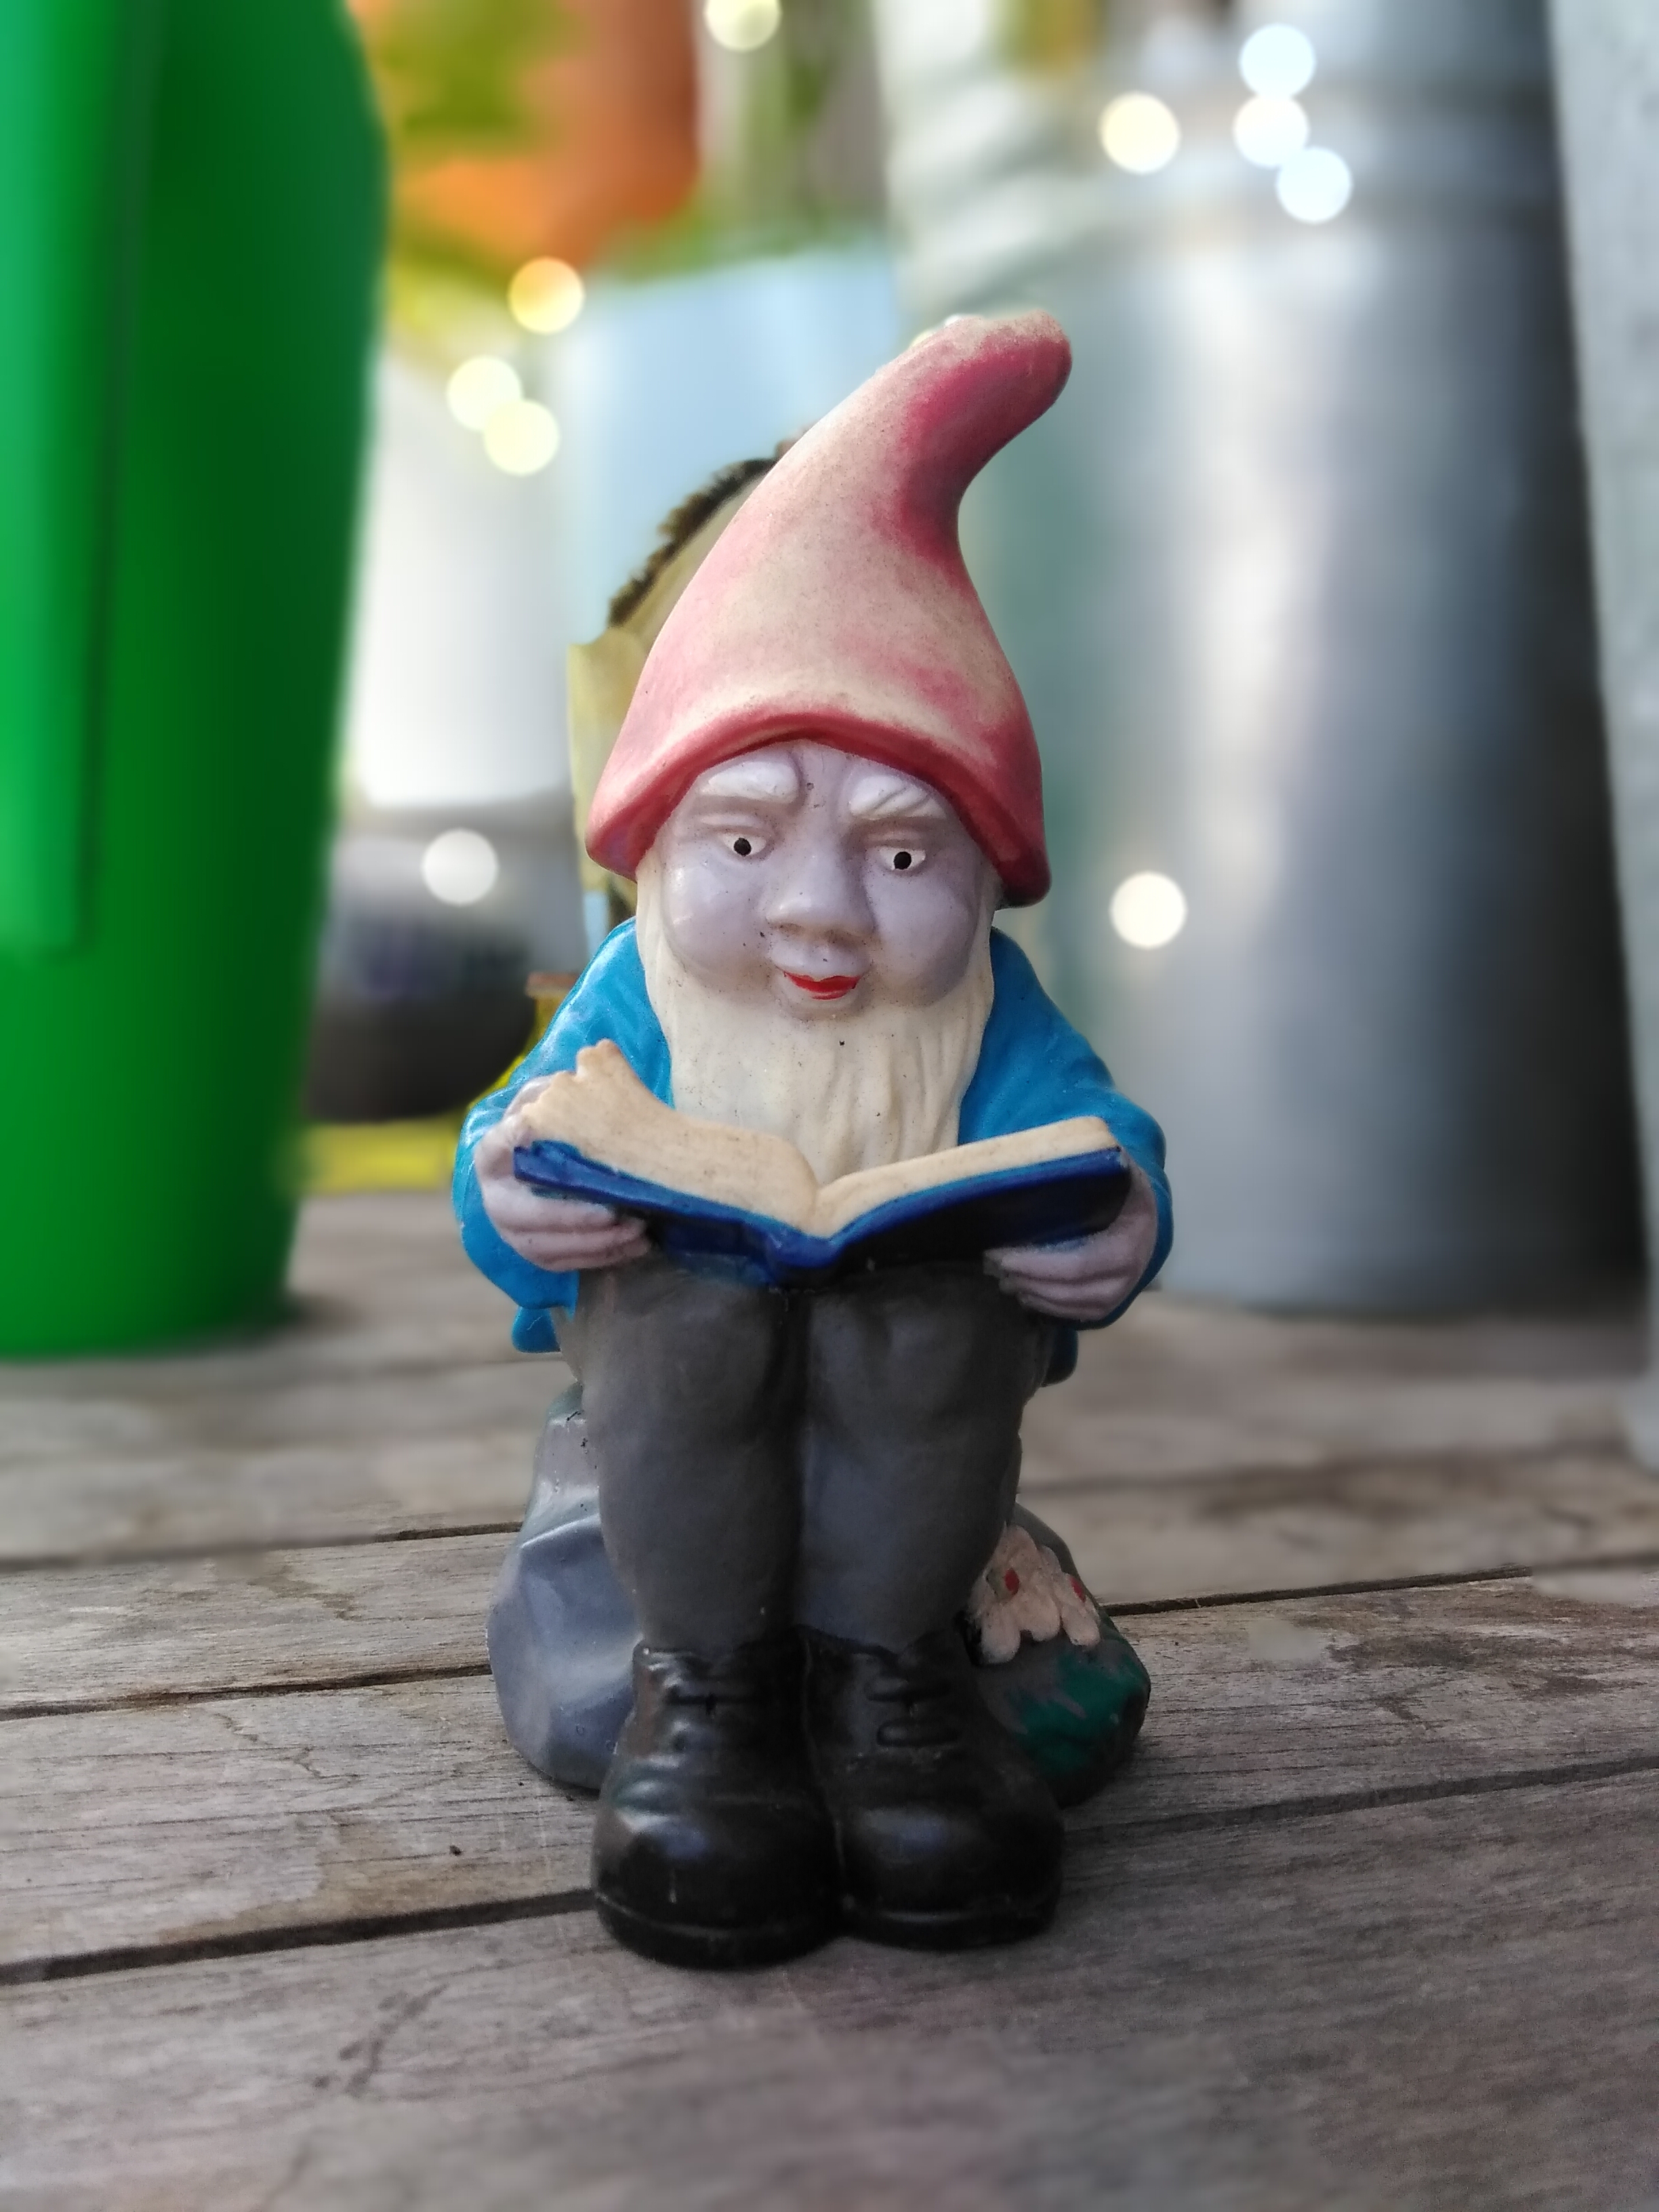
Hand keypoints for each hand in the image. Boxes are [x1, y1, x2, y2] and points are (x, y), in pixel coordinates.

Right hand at [473, 1079, 649, 1273]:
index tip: (528, 1128)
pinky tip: (636, 1247)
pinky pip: (570, 1264)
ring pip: (551, 1248)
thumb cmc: (548, 1131)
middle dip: (572, 1216)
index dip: (510, 1139)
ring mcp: (515, 1233)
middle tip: (613, 1212)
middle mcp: (497, 1198)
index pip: (495, 1146)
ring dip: (597, 1243)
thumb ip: (553, 1092)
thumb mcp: (544, 1105)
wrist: (540, 1166)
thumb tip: (580, 1071)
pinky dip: (605, 1257)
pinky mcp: (539, 1254)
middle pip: (527, 1214)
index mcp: (493, 1155)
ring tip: (638, 1230)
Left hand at [986, 1163, 1159, 1321]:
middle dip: (1025, 1278)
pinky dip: (1046, 1306)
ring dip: (1032, 1294)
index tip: (999, 1252)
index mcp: (1131, 1236)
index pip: (1078, 1263)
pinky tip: (1023, 1291)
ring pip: (1071, 1305)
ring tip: (1001, 1277)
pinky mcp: (1111, 1304)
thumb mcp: (1113, 1166)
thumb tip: (1061, 1160)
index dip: (1035, 1264)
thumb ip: (1091, 1162)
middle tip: (991, 1264)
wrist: (1143, 1212)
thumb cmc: (1119, 1185)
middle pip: (1070, 1288)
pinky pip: (1076, 1314)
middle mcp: (1132, 1270)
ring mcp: (1123, 1291)